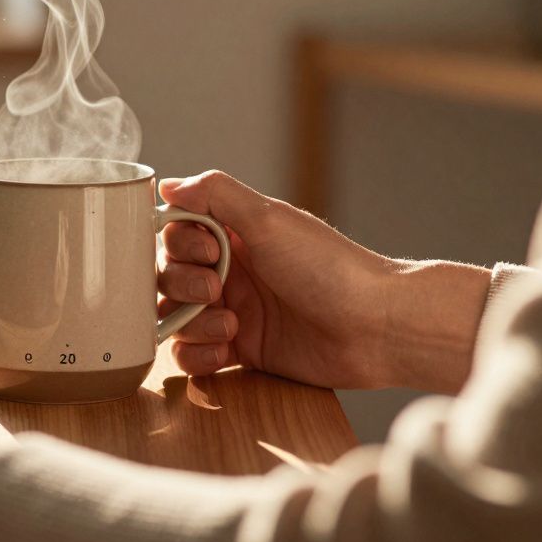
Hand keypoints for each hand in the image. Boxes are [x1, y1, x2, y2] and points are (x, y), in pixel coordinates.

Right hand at [157, 171, 490, 391]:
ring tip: (230, 326)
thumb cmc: (328, 267)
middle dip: (182, 286)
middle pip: (168, 276)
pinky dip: (198, 355)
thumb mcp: (269, 218)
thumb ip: (215, 194)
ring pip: (175, 317)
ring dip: (190, 324)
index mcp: (235, 234)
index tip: (210, 252)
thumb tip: (167, 186)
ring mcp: (235, 310)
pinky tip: (226, 351)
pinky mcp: (243, 350)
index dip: (180, 245)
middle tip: (218, 290)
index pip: (175, 233)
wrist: (375, 327)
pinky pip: (194, 354)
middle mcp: (231, 270)